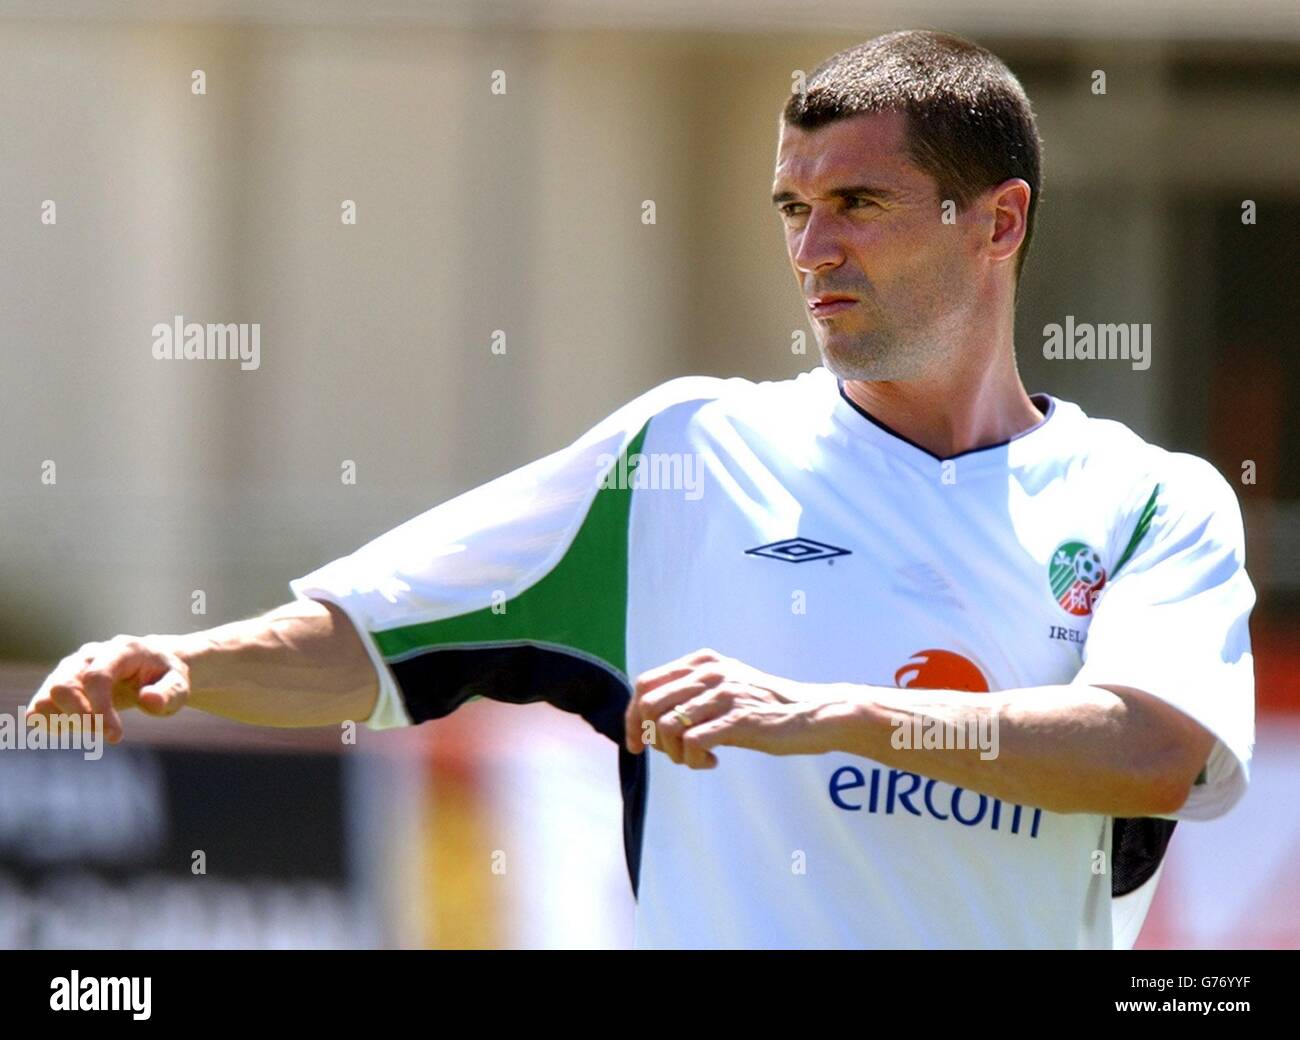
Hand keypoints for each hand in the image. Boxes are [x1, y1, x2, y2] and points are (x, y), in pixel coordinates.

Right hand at [27, 634, 192, 743]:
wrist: (152, 667)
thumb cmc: (165, 677)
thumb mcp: (179, 684)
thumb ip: (169, 693)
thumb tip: (148, 701)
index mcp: (120, 650)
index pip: (97, 677)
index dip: (100, 709)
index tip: (115, 736)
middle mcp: (89, 655)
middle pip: (62, 685)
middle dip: (79, 717)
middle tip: (107, 734)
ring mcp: (71, 668)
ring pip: (45, 697)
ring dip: (64, 722)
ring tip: (94, 729)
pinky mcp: (60, 684)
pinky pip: (40, 707)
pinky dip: (51, 723)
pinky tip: (76, 728)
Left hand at [624, 648, 832, 768]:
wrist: (812, 713)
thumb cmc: (766, 706)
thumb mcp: (725, 685)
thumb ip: (692, 691)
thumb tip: (647, 720)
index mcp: (702, 661)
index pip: (645, 683)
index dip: (632, 716)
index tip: (636, 742)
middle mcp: (709, 672)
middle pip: (648, 705)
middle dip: (649, 738)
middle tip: (672, 755)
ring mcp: (723, 694)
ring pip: (665, 726)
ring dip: (674, 753)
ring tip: (696, 759)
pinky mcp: (738, 719)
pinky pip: (692, 743)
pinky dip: (693, 760)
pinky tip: (712, 762)